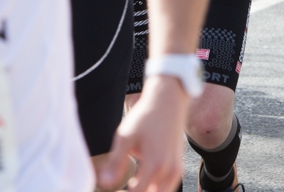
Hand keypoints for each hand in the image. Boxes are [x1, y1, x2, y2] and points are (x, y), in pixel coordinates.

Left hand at [98, 75, 187, 190]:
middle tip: (120, 189)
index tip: (112, 191)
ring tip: (130, 185)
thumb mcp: (126, 137)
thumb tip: (104, 184)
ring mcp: (175, 169)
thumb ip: (116, 163)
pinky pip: (168, 188)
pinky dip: (156, 190)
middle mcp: (168, 170)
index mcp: (154, 164)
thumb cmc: (146, 117)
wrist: (168, 101)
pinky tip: (142, 183)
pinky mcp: (178, 166)